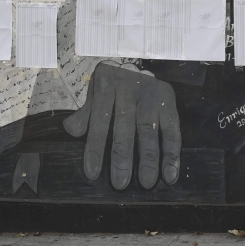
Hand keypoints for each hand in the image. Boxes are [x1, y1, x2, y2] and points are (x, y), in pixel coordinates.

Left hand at [63, 63, 181, 189]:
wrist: (139, 63)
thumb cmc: (114, 85)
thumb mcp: (95, 93)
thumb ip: (85, 113)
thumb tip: (72, 131)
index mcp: (108, 85)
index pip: (99, 120)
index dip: (96, 147)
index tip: (93, 173)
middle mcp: (131, 88)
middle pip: (125, 126)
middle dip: (123, 157)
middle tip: (120, 183)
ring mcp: (152, 94)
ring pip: (149, 129)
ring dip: (149, 159)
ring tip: (147, 182)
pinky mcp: (170, 101)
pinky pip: (172, 130)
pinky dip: (172, 153)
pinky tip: (169, 172)